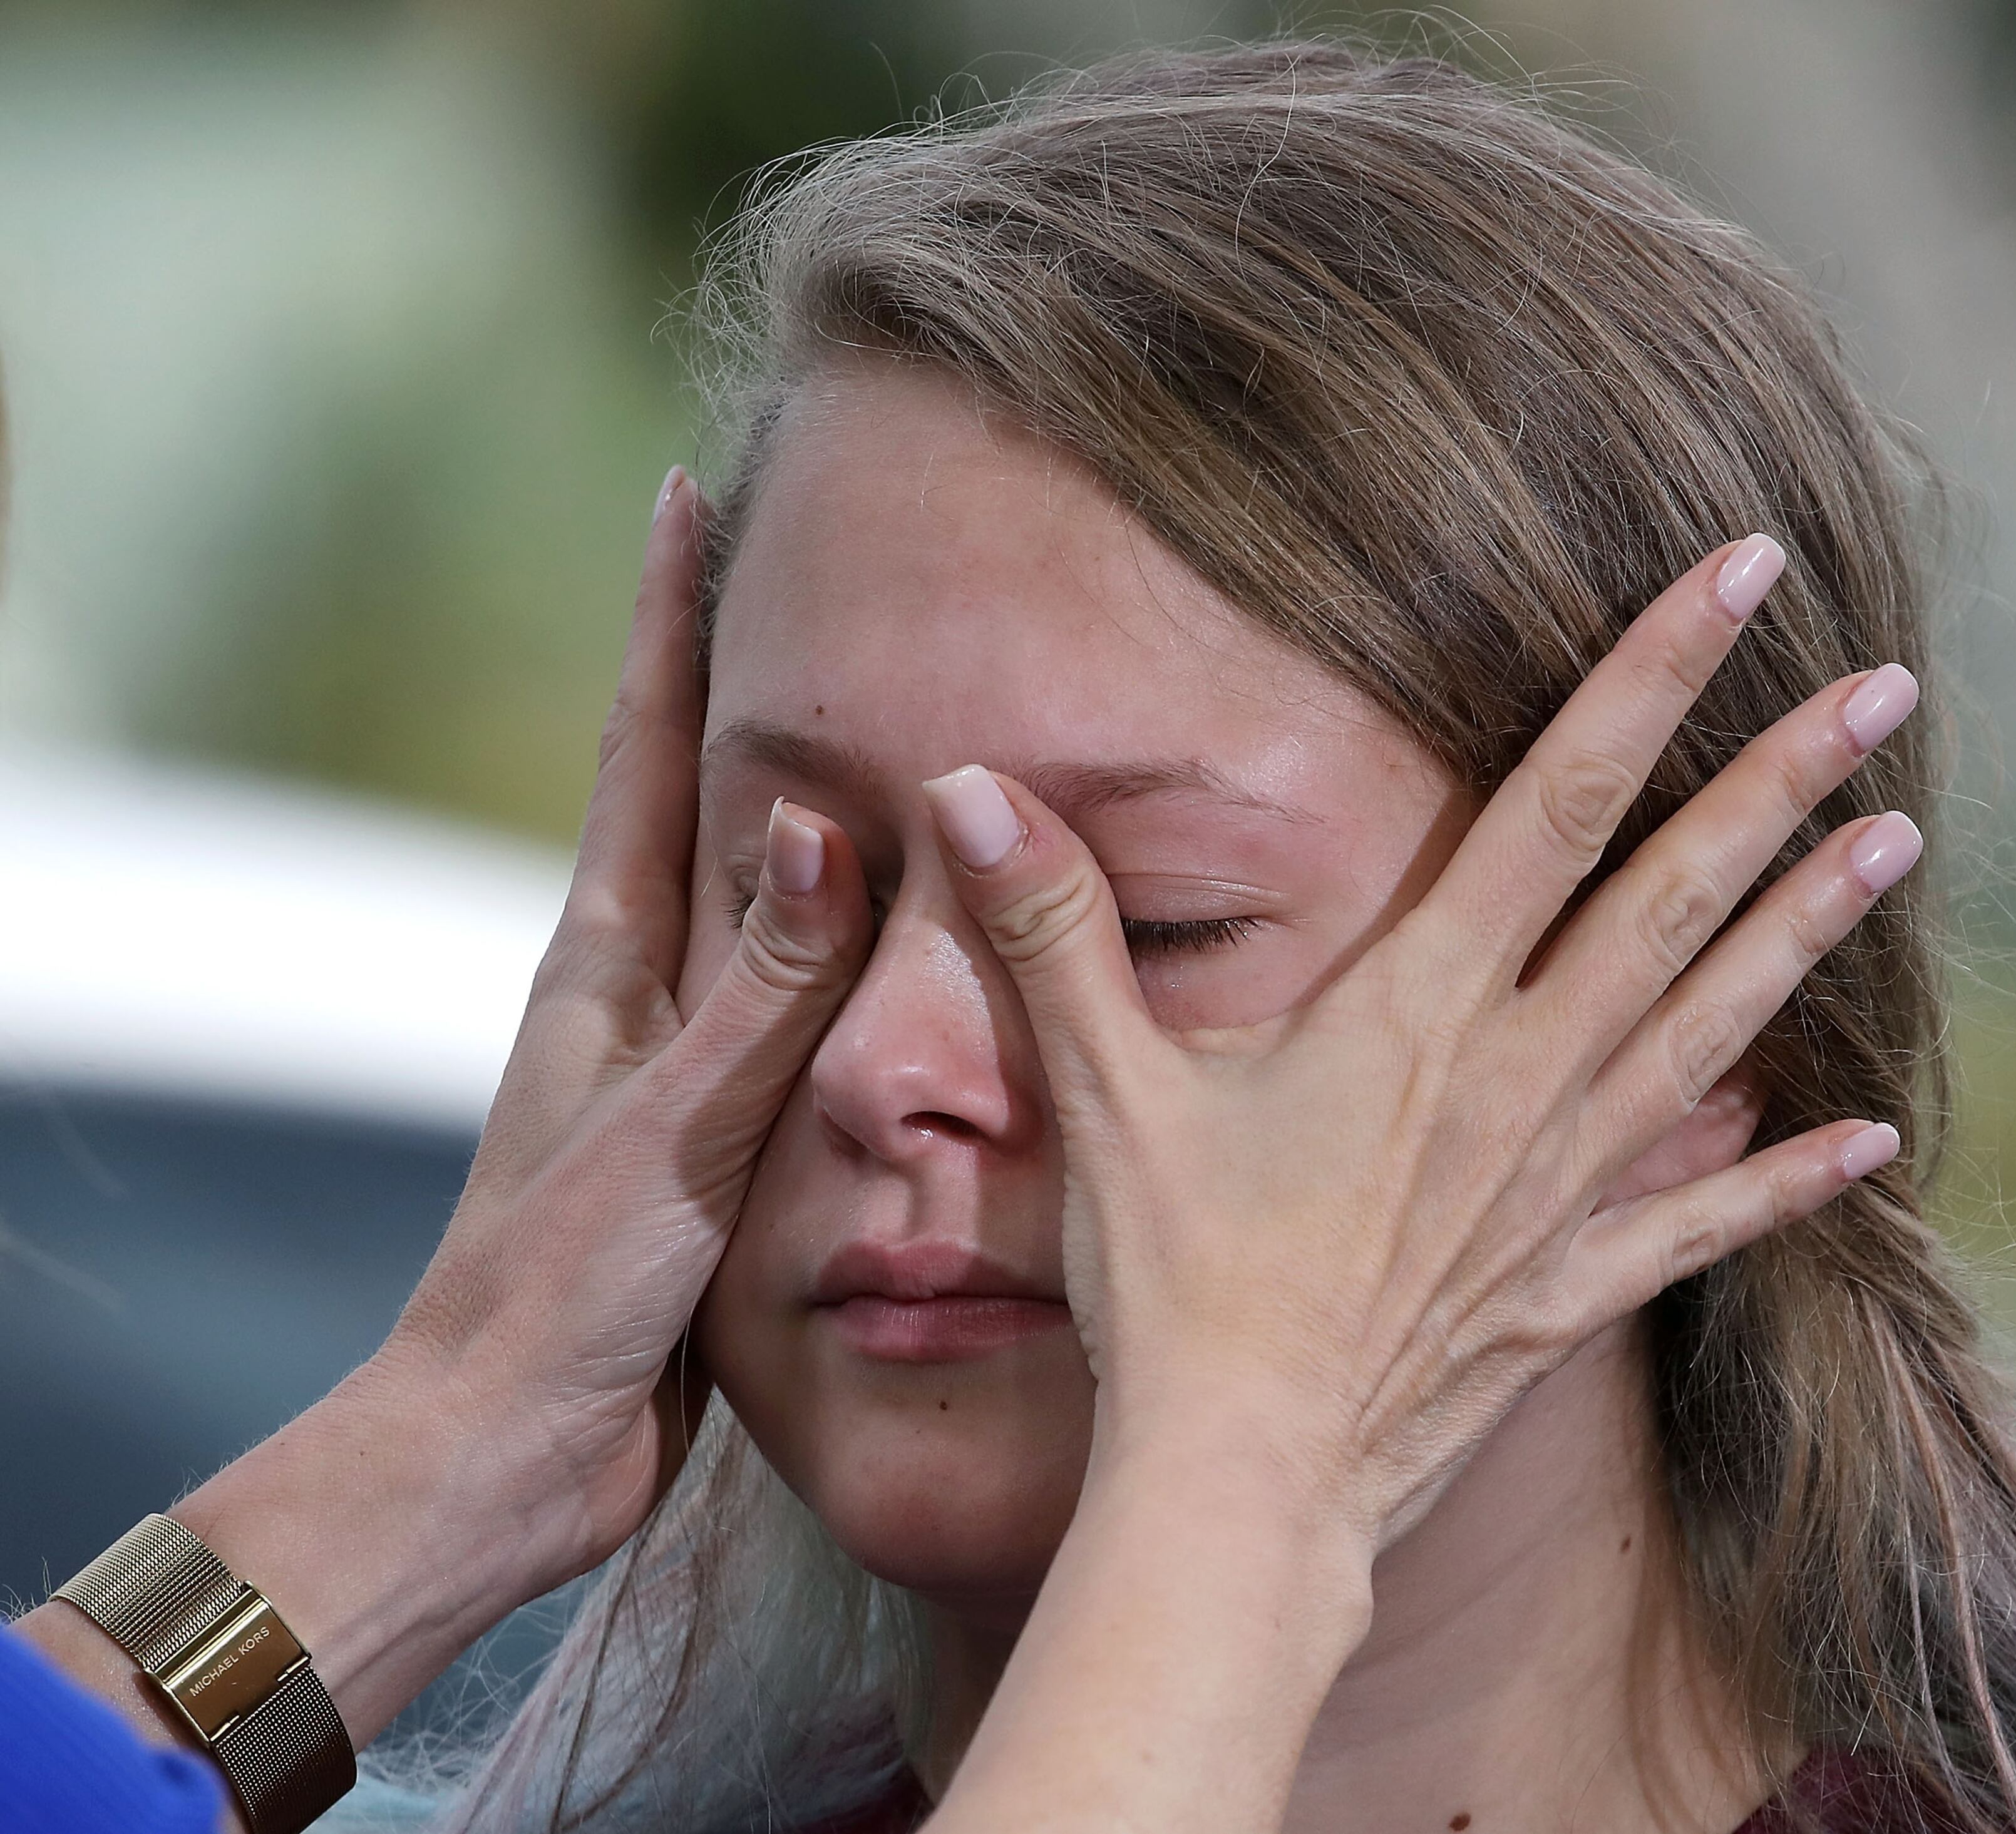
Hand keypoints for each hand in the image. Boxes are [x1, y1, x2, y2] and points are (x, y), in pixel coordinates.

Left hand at [47, 470, 878, 1746]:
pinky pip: (791, 999)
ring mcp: (676, 1053)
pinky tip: (889, 936)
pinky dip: (838, 941)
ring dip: (797, 801)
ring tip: (872, 717)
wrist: (511, 1445)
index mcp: (609, 960)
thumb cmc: (564, 1290)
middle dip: (736, 672)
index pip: (648, 746)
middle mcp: (639, 986)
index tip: (689, 493)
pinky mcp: (719, 1128)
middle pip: (694, 789)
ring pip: (752, 893)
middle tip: (799, 567)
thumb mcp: (673, 1129)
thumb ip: (759, 988)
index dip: (669, 619)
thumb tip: (819, 819)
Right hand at [923, 534, 1918, 1549]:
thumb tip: (968, 783)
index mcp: (1420, 1006)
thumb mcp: (1105, 1091)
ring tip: (1898, 843)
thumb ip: (1052, 928)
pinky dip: (1784, 1178)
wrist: (1238, 1481)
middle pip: (1671, 896)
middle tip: (1886, 686)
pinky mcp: (1565, 1285)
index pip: (1557, 802)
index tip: (1740, 579)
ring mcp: (1557, 1182)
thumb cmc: (1172, 1283)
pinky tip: (1869, 1143)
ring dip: (1806, 932)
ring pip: (1711, 1026)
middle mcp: (1518, 1075)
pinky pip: (1697, 1218)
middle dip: (1778, 780)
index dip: (1649, 679)